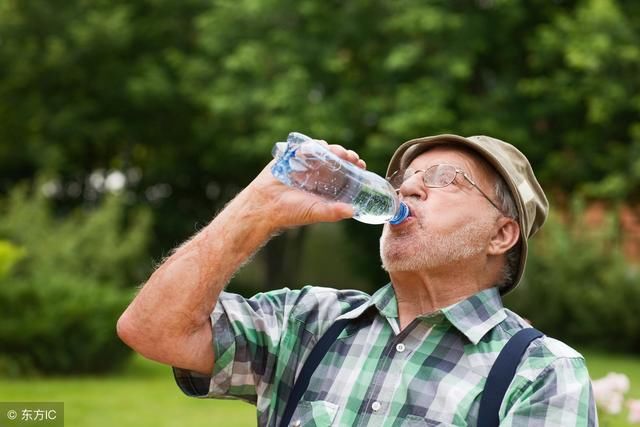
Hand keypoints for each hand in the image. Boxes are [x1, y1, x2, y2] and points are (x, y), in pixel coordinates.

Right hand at [242, 141, 366, 230]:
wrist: (265, 205)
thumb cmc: (290, 212)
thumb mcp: (315, 211)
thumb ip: (333, 212)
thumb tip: (353, 211)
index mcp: (325, 186)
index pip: (344, 173)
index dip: (353, 167)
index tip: (360, 164)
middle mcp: (317, 174)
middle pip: (335, 159)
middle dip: (345, 155)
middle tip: (350, 156)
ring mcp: (305, 164)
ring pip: (322, 151)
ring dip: (331, 149)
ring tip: (337, 152)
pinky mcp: (291, 157)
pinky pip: (304, 147)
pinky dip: (311, 146)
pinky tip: (317, 147)